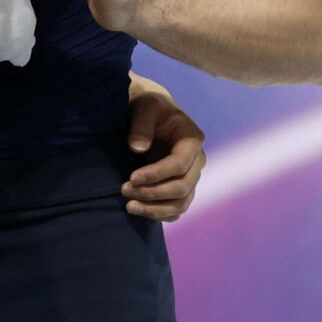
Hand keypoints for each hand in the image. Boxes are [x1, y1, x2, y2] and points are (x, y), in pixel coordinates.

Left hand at [122, 78, 207, 220]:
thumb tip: (137, 148)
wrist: (153, 114)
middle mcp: (197, 161)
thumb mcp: (144, 107)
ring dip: (156, 208)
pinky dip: (162, 214)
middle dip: (153, 193)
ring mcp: (191, 175)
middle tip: (124, 190)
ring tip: (129, 206)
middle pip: (182, 186)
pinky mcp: (181, 186)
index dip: (156, 174)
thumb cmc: (149, 108)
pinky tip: (142, 212)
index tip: (132, 178)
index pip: (179, 164)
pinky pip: (178, 207)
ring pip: (182, 202)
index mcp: (192, 140)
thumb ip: (141, 126)